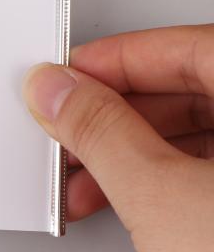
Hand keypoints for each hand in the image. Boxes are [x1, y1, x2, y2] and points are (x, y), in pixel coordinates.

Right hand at [23, 24, 213, 251]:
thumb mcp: (162, 202)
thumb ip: (101, 132)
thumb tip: (58, 92)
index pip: (194, 49)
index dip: (118, 59)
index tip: (63, 76)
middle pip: (190, 90)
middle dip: (112, 113)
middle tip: (60, 125)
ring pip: (188, 136)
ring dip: (120, 152)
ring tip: (73, 172)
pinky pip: (191, 175)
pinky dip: (143, 182)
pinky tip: (104, 198)